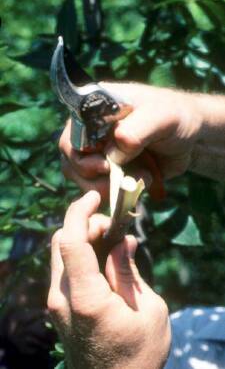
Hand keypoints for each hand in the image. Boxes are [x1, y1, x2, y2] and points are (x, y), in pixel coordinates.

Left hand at [48, 191, 170, 368]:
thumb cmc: (139, 354)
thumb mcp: (148, 310)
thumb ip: (129, 272)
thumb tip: (122, 241)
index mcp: (86, 298)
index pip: (72, 241)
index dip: (80, 212)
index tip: (95, 197)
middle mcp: (62, 298)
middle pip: (61, 241)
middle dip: (85, 224)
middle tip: (114, 227)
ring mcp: (56, 303)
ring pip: (60, 253)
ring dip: (83, 238)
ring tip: (112, 242)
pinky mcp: (59, 306)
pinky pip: (64, 268)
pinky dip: (81, 254)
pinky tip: (103, 260)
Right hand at [59, 83, 201, 197]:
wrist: (191, 139)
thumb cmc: (176, 118)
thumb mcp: (162, 117)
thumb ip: (138, 129)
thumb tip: (113, 151)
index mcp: (96, 108)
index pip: (72, 133)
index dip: (81, 155)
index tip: (105, 166)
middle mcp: (91, 130)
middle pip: (71, 159)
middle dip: (94, 176)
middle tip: (121, 178)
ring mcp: (98, 152)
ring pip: (81, 177)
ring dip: (106, 187)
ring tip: (140, 178)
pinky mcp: (108, 170)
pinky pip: (98, 188)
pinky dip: (114, 194)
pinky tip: (137, 186)